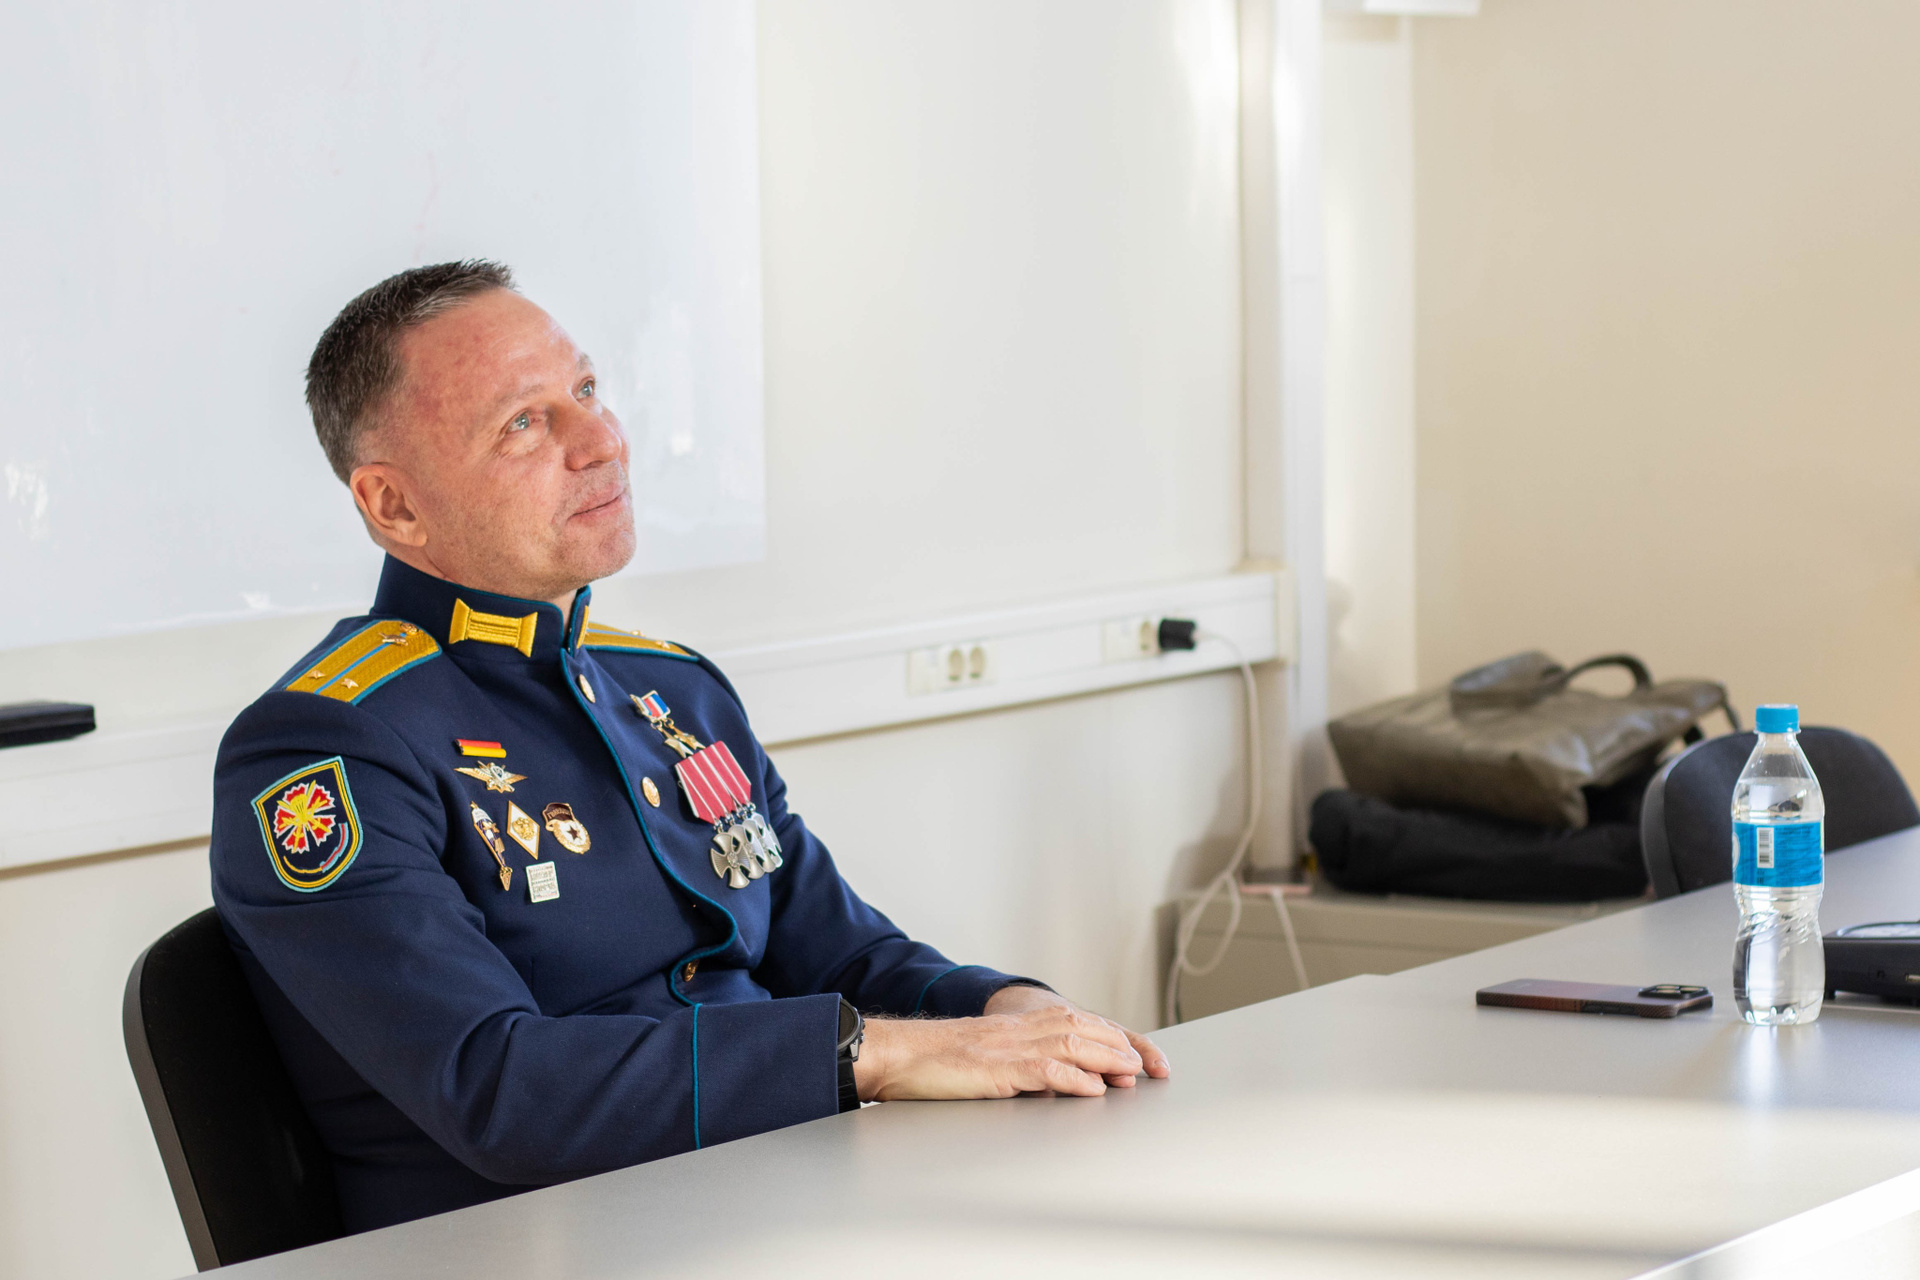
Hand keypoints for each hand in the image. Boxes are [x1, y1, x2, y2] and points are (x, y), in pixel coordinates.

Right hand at [853, 992, 1170, 1102]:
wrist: (898, 1055)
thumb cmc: (939, 1062)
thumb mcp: (990, 1060)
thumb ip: (1027, 1067)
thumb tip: (1065, 1086)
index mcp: (1020, 1026)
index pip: (1080, 1022)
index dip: (1116, 1037)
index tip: (1145, 1056)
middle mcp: (1020, 1030)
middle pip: (1084, 1028)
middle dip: (1122, 1047)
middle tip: (1152, 1067)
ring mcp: (1009, 1047)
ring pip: (1071, 1043)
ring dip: (1106, 1058)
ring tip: (1132, 1073)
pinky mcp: (997, 1068)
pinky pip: (1042, 1069)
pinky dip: (1072, 1078)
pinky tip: (1093, 1089)